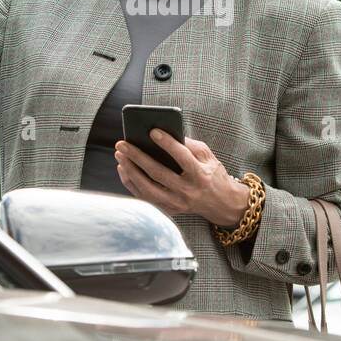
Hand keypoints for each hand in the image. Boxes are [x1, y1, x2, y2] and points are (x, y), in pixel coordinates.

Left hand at [115, 130, 249, 227]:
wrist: (221, 204)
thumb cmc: (212, 174)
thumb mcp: (208, 156)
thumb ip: (190, 145)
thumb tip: (165, 134)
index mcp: (200, 175)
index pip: (182, 157)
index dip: (167, 143)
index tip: (152, 131)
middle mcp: (188, 191)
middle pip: (158, 173)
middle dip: (137, 157)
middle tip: (122, 144)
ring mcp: (177, 203)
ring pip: (148, 188)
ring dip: (130, 171)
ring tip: (120, 155)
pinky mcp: (169, 209)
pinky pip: (145, 197)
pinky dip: (132, 183)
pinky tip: (124, 169)